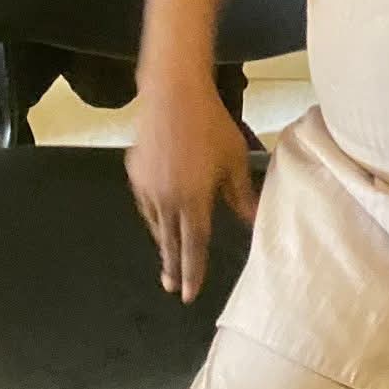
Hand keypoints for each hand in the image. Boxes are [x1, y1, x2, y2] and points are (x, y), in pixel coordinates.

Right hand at [126, 78, 257, 302]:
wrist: (172, 94)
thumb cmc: (211, 124)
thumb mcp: (234, 160)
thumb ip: (241, 194)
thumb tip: (253, 219)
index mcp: (193, 200)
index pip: (194, 245)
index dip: (192, 271)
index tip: (188, 293)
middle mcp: (166, 199)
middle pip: (169, 241)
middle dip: (171, 265)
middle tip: (170, 286)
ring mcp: (147, 186)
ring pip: (156, 222)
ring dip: (163, 239)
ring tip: (168, 253)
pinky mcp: (135, 172)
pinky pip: (146, 203)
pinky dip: (155, 214)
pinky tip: (160, 215)